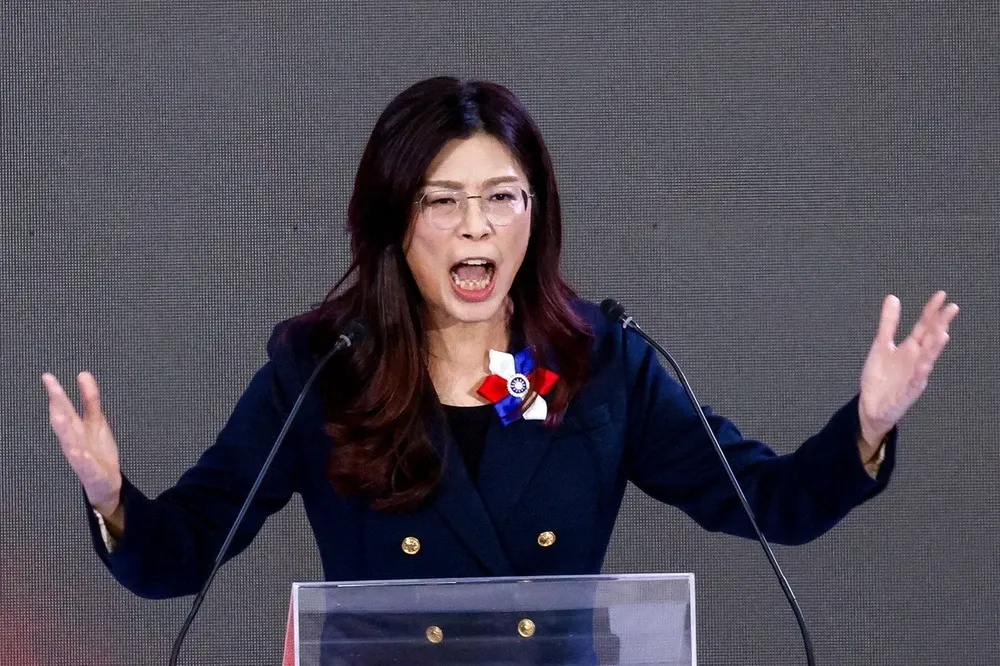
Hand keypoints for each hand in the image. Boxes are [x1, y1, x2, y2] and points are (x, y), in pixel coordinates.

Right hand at [42, 372, 122, 517]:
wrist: (105, 482)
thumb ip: (90, 399)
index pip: (64, 408)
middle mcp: (74, 441)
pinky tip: (81, 453)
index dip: (56, 392)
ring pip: (70, 443)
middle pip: (64, 423)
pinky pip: (86, 466)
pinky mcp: (92, 472)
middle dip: (58, 408)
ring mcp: (81, 458)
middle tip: (53, 392)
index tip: (48, 376)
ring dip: (65, 431)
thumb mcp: (96, 421)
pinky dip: (83, 460)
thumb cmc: (96, 450)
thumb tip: (83, 374)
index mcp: (75, 428)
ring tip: (61, 417)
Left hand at [858, 291, 958, 450]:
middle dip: (940, 325)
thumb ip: (889, 323)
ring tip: (942, 333)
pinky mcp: (907, 393)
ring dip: (934, 348)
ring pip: (927, 360)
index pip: (925, 326)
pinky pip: (914, 383)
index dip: (932, 311)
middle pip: (930, 340)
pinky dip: (920, 374)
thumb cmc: (880, 377)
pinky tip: (925, 365)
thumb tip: (893, 297)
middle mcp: (916, 360)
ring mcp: (914, 376)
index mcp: (910, 348)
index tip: (942, 295)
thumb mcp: (881, 345)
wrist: (871, 405)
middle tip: (951, 309)